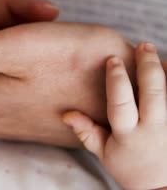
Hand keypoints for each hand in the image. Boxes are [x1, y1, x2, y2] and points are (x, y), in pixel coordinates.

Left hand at [0, 0, 134, 146]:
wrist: (128, 93)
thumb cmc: (78, 62)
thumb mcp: (16, 47)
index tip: (21, 20)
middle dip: (3, 25)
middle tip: (43, 22)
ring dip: (15, 38)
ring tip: (52, 39)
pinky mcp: (12, 115)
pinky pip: (2, 76)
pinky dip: (22, 59)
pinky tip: (50, 61)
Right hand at [63, 43, 166, 189]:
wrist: (163, 188)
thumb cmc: (131, 169)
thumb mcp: (104, 154)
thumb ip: (86, 132)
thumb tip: (66, 113)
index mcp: (128, 134)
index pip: (121, 103)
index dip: (117, 80)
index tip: (112, 60)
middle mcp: (153, 128)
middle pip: (153, 93)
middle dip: (148, 66)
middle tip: (144, 46)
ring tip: (160, 55)